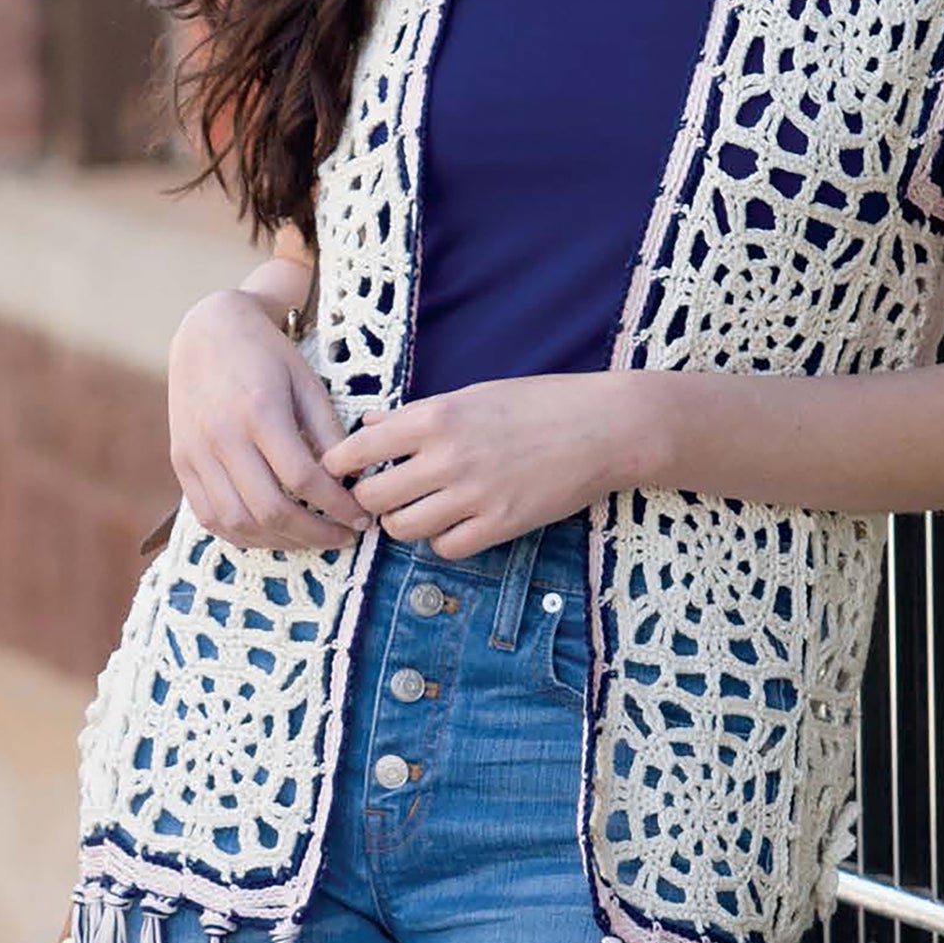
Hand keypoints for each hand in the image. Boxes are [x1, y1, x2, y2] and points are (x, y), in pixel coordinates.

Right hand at [168, 289, 363, 549]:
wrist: (207, 332)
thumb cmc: (266, 355)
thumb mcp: (307, 383)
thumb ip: (328, 433)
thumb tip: (351, 483)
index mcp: (260, 411)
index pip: (303, 479)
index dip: (337, 507)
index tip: (360, 519)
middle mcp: (223, 436)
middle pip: (270, 509)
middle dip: (314, 535)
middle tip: (342, 538)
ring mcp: (196, 453)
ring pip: (239, 522)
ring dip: (280, 542)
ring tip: (310, 539)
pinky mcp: (181, 463)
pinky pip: (210, 517)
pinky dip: (243, 536)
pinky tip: (271, 534)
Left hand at [316, 374, 649, 555]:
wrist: (603, 428)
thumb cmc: (539, 403)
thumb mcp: (473, 394)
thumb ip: (416, 414)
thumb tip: (369, 426)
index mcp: (436, 416)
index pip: (358, 450)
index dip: (340, 466)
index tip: (341, 472)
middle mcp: (448, 456)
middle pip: (373, 497)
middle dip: (369, 500)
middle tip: (381, 497)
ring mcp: (474, 495)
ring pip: (404, 528)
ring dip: (404, 522)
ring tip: (419, 510)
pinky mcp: (501, 525)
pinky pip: (446, 548)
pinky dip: (443, 540)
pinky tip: (455, 523)